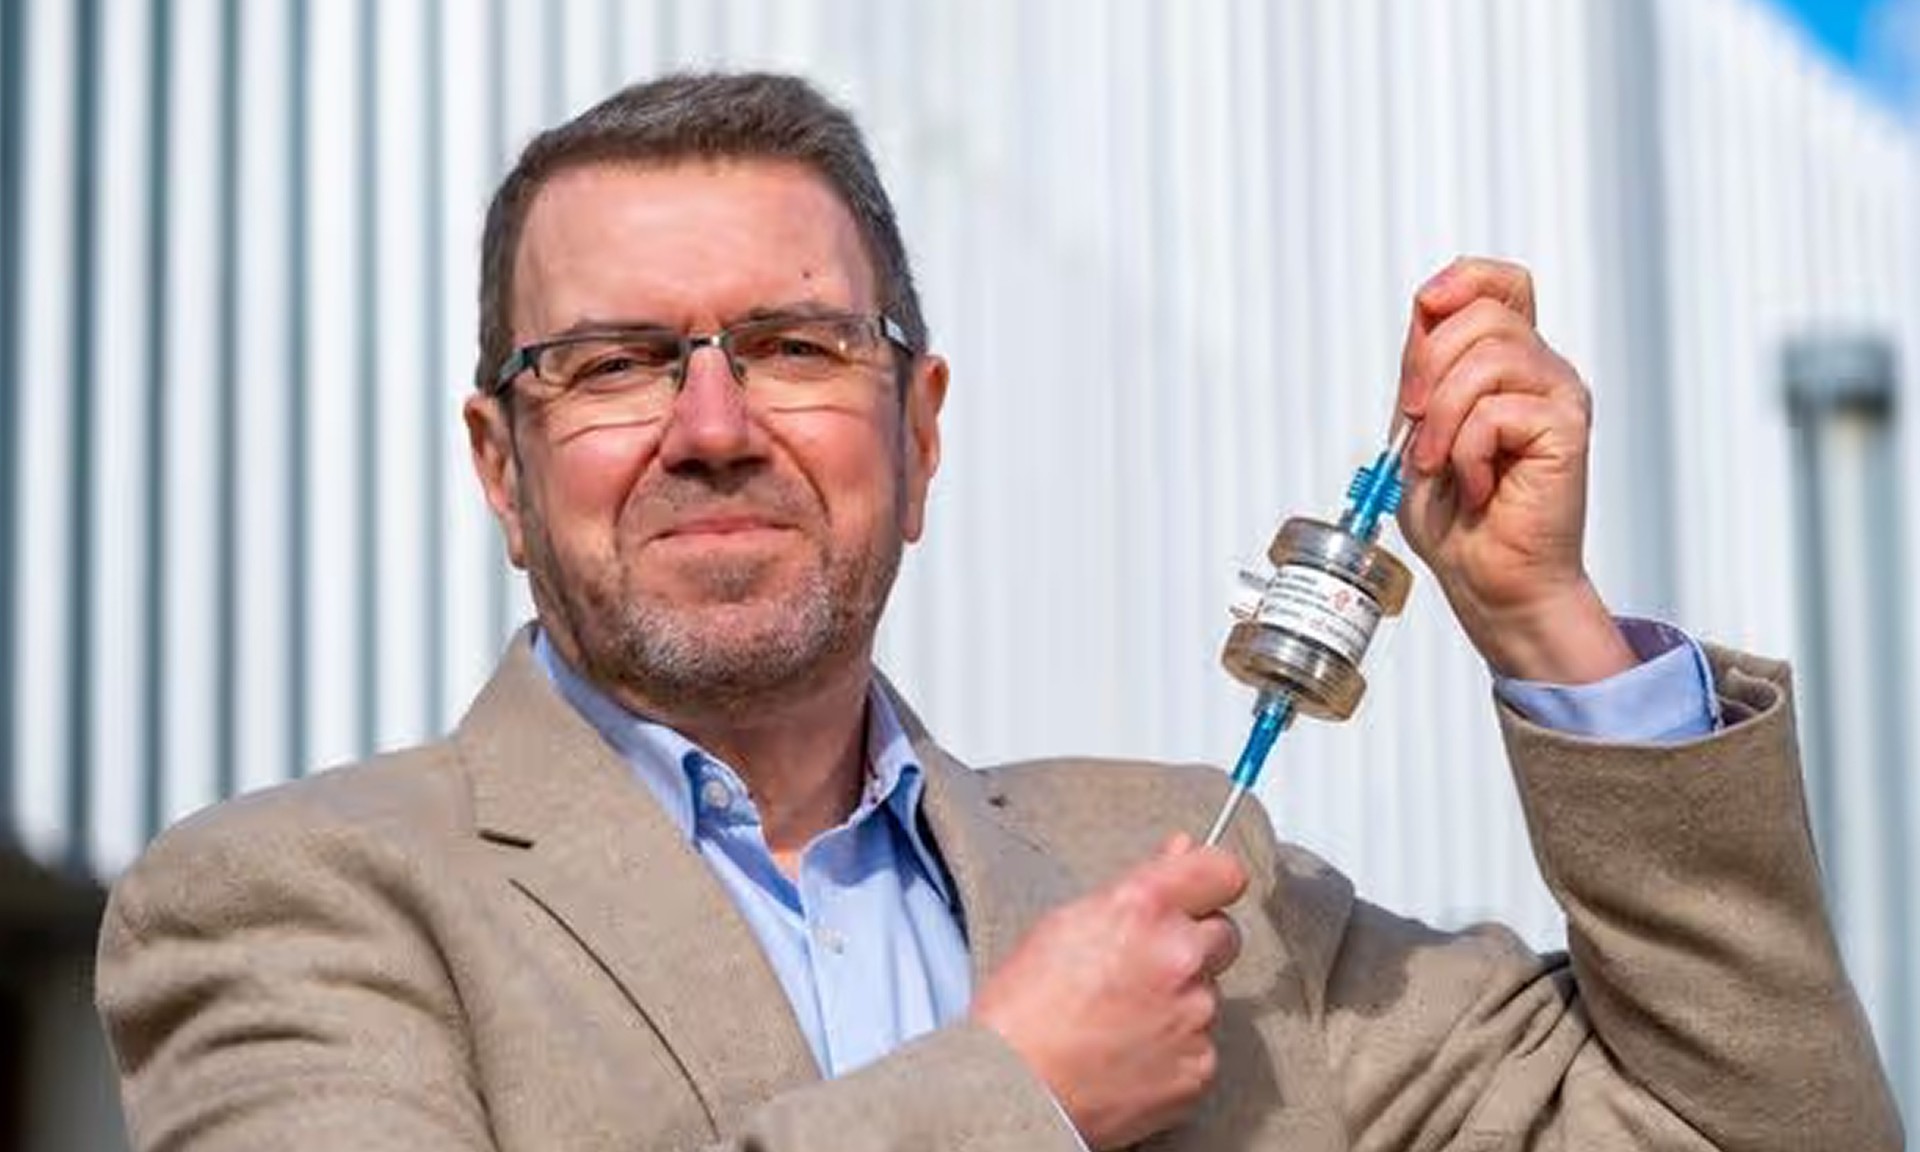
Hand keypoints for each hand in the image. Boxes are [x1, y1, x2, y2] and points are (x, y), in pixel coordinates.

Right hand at [969, 834, 1246, 1149]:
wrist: (1015, 1091)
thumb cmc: (1022, 1010)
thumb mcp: (1066, 924)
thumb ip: (1137, 888)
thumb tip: (1182, 851)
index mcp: (1143, 908)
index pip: (1221, 870)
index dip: (1210, 879)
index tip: (1203, 889)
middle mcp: (1179, 956)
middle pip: (1222, 934)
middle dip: (1192, 946)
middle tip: (1142, 969)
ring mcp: (1195, 1014)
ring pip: (1208, 993)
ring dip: (1179, 1001)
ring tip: (1120, 1021)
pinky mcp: (1200, 1066)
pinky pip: (1201, 1045)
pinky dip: (1175, 1049)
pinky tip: (1130, 1054)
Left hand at [1395, 257, 1635, 683]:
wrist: (1487, 579)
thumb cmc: (1456, 516)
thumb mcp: (1417, 428)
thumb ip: (1424, 370)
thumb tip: (1428, 313)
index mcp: (1507, 363)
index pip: (1500, 282)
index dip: (1461, 280)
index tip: (1427, 310)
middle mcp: (1541, 369)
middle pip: (1481, 314)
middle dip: (1426, 368)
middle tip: (1417, 428)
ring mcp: (1559, 395)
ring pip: (1488, 358)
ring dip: (1443, 419)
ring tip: (1442, 466)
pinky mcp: (1568, 427)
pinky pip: (1498, 412)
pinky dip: (1467, 454)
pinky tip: (1477, 486)